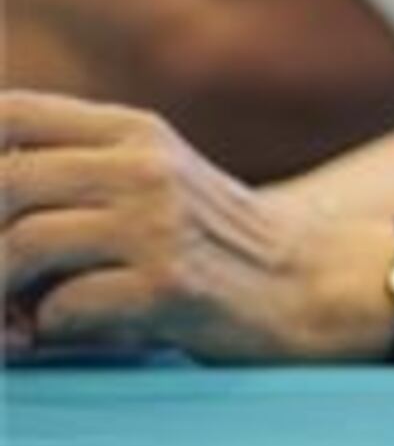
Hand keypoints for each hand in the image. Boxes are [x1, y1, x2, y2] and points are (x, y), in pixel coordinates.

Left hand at [0, 91, 374, 360]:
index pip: (12, 115)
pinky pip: (64, 307)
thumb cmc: (212, 240)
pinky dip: (45, 328)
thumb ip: (78, 168)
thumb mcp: (154, 178)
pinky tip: (59, 330)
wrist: (310, 283)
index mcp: (134, 133)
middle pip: (5, 183)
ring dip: (0, 293)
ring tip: (12, 315)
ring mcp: (160, 226)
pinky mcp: (171, 287)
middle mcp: (147, 168)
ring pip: (23, 245)